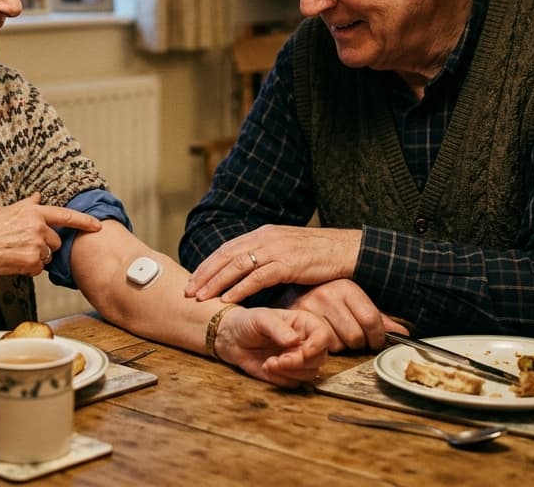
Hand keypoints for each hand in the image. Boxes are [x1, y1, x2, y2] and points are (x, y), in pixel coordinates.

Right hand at [0, 193, 100, 277]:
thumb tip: (38, 197)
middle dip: (45, 244)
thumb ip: (26, 205)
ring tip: (15, 252)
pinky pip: (38, 268)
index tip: (97, 225)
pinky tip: (13, 261)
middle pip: (56, 241)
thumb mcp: (5, 210)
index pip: (65, 215)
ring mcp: (35, 246)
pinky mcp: (31, 263)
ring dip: (36, 257)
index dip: (84, 221)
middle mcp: (37, 228)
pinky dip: (29, 268)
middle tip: (24, 244)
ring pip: (47, 256)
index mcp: (32, 213)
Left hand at [184, 225, 361, 303]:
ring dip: (216, 282)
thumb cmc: (318, 255)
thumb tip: (247, 273)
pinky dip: (240, 287)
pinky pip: (258, 277)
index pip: (228, 249)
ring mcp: (276, 249)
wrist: (346, 250)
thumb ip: (267, 257)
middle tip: (188, 291)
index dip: (208, 265)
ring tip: (201, 297)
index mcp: (263, 234)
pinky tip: (228, 298)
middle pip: (226, 256)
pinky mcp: (288, 263)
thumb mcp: (287, 251)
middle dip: (205, 274)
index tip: (193, 279)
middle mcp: (265, 238)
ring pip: (237, 265)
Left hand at [214, 307, 330, 387]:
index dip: (318, 345)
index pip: (323, 334)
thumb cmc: (247, 322)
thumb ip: (277, 328)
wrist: (232, 338)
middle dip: (299, 363)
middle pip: (320, 358)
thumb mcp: (261, 319)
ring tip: (269, 363)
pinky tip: (267, 367)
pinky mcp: (289, 374)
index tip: (305, 351)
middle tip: (278, 360)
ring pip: (309, 374)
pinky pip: (294, 383)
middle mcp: (306, 342)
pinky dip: (281, 379)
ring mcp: (298, 359)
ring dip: (289, 372)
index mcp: (304, 323)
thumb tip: (293, 340)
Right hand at [283, 280, 407, 351]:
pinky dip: (325, 346)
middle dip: (359, 343)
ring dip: (341, 345)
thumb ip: (377, 318)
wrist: (289, 288)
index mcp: (346, 286)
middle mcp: (327, 295)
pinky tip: (324, 336)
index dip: (378, 337)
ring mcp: (310, 307)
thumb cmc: (325, 294)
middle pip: (356, 336)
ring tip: (336, 333)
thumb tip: (403, 335)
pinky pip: (320, 345)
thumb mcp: (352, 300)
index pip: (371, 320)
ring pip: (339, 344)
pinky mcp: (298, 320)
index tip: (376, 341)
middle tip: (355, 338)